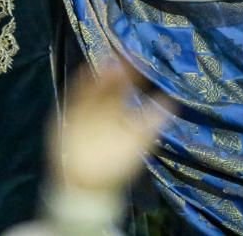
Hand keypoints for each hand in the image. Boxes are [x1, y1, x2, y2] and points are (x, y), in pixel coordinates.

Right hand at [54, 65, 168, 192]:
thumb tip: (171, 102)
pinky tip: (86, 73)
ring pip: (93, 90)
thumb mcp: (138, 142)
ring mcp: (86, 112)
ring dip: (100, 77)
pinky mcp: (72, 117)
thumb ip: (151, 122)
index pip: (125, 89)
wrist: (89, 184)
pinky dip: (80, 86)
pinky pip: (76, 98)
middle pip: (109, 86)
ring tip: (111, 64)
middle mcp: (103, 108)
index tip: (139, 61)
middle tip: (125, 59)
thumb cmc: (116, 164)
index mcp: (119, 112)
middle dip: (116, 74)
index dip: (132, 76)